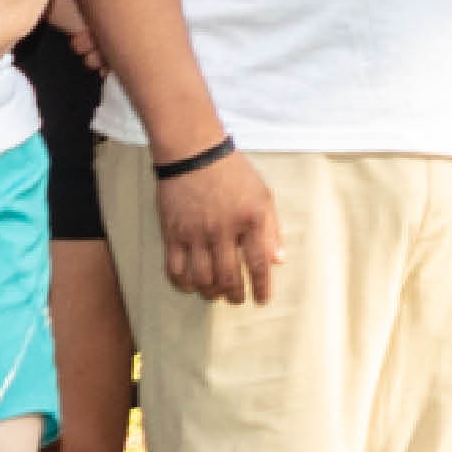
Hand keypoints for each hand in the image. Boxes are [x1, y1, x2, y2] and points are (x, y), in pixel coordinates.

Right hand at [150, 156, 284, 305]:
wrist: (192, 151)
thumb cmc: (232, 172)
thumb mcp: (262, 195)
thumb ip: (272, 230)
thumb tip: (279, 261)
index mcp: (250, 219)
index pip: (258, 264)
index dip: (261, 287)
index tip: (261, 300)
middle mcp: (222, 230)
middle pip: (228, 277)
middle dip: (234, 295)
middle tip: (236, 299)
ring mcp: (195, 233)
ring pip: (202, 279)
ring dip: (210, 292)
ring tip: (215, 293)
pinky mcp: (172, 233)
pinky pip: (174, 269)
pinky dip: (183, 284)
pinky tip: (191, 284)